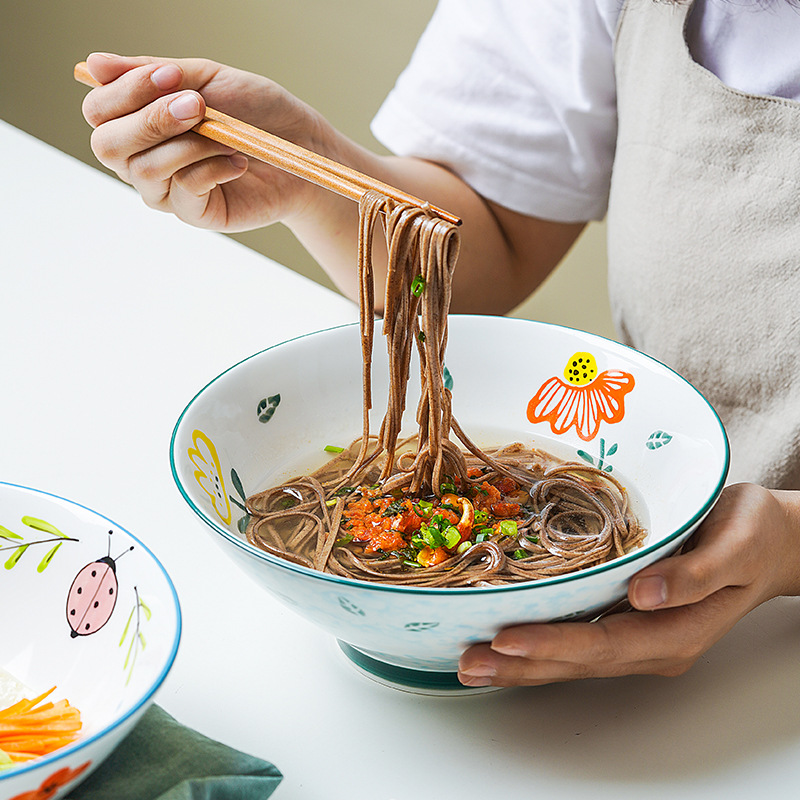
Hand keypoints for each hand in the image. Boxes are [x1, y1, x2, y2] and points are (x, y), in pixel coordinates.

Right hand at [80, 52, 335, 231]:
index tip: (173, 75)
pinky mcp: (195, 213)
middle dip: (150, 120)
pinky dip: (212, 168)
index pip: (98, 110)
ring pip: (146, 170)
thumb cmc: (257, 111)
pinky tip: (237, 161)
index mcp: (138, 122)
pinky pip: (184, 190)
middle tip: (198, 106)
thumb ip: (152, 73)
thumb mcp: (207, 79)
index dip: (126, 90)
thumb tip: (93, 64)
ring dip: (189, 144)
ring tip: (225, 135)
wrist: (302, 148)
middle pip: (108, 145)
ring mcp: (167, 191)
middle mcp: (143, 159)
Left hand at [458, 483, 799, 686]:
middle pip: (578, 661)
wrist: (770, 541)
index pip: (605, 644)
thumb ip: (694, 575)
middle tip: (467, 662)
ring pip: (573, 658)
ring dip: (521, 663)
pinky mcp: (629, 621)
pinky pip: (578, 640)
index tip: (507, 637)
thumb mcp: (737, 545)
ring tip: (471, 664)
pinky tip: (508, 644)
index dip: (553, 643)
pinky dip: (540, 645)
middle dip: (521, 663)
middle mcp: (653, 643)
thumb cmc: (754, 534)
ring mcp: (640, 637)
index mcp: (677, 631)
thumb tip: (644, 594)